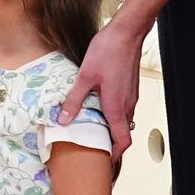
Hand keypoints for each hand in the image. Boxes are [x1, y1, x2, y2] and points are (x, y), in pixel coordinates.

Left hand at [62, 18, 145, 157]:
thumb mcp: (85, 77)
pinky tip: (98, 107)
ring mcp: (131, 96)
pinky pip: (124, 109)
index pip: (122, 141)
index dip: (114, 155)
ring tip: (92, 129)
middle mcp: (127, 105)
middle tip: (92, 147)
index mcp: (117, 107)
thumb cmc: (108, 52)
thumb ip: (74, 100)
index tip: (103, 162)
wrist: (127, 32)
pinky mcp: (130, 88)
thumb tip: (63, 120)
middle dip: (109, 143)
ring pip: (123, 121)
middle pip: (122, 133)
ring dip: (111, 128)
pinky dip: (113, 115)